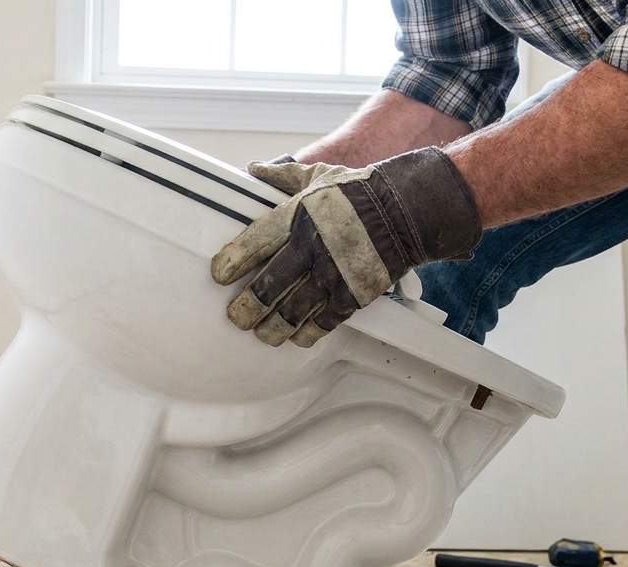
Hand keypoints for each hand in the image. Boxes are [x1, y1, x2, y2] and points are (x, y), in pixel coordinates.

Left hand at [211, 148, 480, 346]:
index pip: (253, 244)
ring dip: (271, 327)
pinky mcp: (353, 295)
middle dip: (247, 307)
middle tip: (236, 317)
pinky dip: (305, 333)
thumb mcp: (319, 175)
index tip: (219, 276)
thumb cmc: (359, 192)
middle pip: (267, 287)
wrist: (407, 211)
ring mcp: (333, 275)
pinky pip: (322, 322)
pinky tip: (295, 337)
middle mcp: (312, 248)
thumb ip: (283, 176)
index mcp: (298, 216)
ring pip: (291, 312)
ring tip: (262, 333)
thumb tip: (253, 169)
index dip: (232, 263)